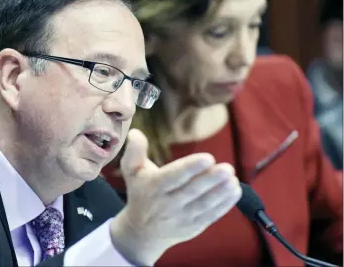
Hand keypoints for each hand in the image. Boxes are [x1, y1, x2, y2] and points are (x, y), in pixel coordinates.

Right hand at [110, 129, 241, 265]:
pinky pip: (211, 215)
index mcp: (153, 187)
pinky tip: (235, 191)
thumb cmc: (140, 194)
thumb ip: (134, 151)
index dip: (191, 168)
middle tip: (227, 168)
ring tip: (233, 178)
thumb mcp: (131, 172)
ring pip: (204, 204)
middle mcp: (167, 204)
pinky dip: (225, 204)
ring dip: (221, 192)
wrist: (142, 232)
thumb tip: (136, 132)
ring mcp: (182, 217)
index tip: (208, 158)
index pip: (173, 177)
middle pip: (192, 191)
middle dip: (211, 180)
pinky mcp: (194, 227)